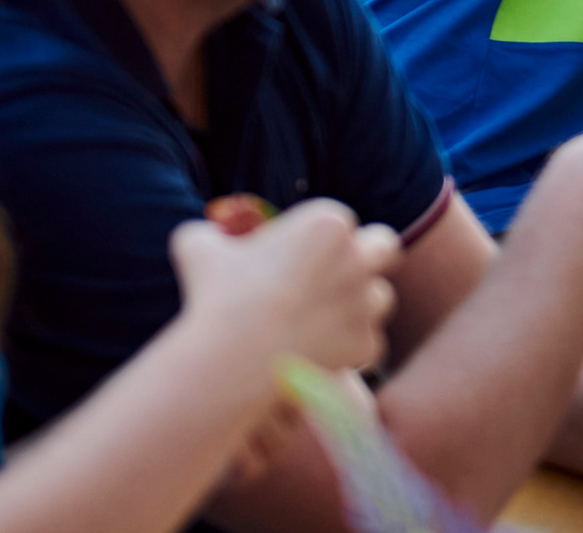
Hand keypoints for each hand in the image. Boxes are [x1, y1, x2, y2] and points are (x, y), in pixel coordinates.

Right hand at [172, 197, 401, 374]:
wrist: (230, 359)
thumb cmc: (215, 298)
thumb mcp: (198, 249)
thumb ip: (205, 235)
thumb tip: (199, 236)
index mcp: (328, 224)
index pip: (341, 223)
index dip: (322, 241)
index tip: (300, 259)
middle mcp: (357, 258)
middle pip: (384, 246)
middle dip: (369, 256)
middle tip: (342, 275)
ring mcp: (367, 302)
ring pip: (380, 297)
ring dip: (359, 306)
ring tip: (324, 319)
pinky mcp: (367, 343)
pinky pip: (368, 343)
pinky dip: (348, 349)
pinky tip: (318, 353)